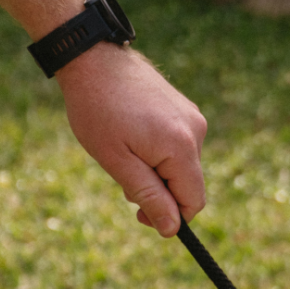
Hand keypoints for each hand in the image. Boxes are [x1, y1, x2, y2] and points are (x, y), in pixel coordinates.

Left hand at [57, 43, 207, 236]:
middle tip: (125, 182)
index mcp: (181, 147)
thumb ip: (150, 197)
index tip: (141, 215)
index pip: (193, 202)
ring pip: (183, 168)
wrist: (93, 58)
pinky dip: (159, 156)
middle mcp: (196, 131)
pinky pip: (180, 148)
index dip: (171, 218)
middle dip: (160, 194)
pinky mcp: (185, 110)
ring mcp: (192, 118)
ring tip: (126, 156)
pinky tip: (134, 140)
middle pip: (188, 186)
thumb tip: (173, 229)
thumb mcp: (118, 163)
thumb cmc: (98, 110)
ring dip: (158, 174)